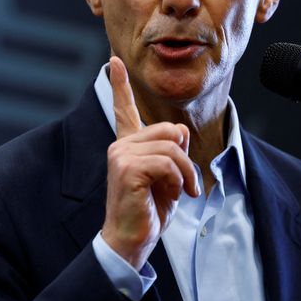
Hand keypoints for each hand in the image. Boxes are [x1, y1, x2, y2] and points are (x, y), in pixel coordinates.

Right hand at [101, 56, 199, 267]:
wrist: (131, 239)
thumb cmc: (149, 211)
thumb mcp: (168, 177)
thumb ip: (173, 152)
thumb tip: (179, 132)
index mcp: (128, 145)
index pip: (123, 109)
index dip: (120, 84)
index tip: (113, 61)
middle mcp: (121, 145)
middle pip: (169, 130)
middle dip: (186, 158)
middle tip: (187, 185)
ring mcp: (121, 154)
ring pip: (172, 147)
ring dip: (186, 173)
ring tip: (183, 192)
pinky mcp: (127, 168)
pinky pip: (168, 162)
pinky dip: (179, 180)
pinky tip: (174, 195)